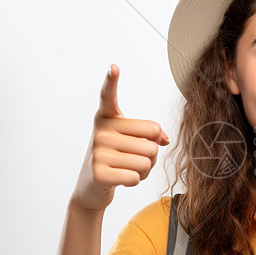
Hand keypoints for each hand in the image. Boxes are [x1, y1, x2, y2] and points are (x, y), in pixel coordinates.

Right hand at [70, 64, 169, 211]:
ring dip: (144, 170)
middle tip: (135, 158)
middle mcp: (101, 131)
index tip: (113, 67)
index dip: (111, 81)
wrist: (91, 188)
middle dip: (152, 154)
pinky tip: (121, 179)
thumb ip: (149, 136)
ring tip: (127, 169)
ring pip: (147, 161)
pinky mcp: (99, 172)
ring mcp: (98, 151)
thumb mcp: (130, 143)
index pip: (108, 96)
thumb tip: (164, 139)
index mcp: (108, 119)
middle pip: (152, 140)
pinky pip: (136, 176)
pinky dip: (135, 181)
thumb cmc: (115, 160)